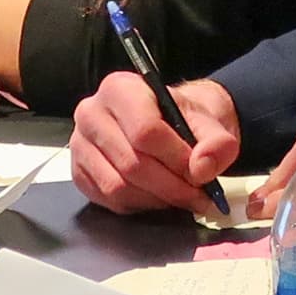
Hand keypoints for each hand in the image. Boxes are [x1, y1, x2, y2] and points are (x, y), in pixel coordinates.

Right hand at [69, 71, 240, 212]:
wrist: (169, 123)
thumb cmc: (183, 118)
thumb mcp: (208, 122)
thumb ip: (216, 142)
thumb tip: (202, 169)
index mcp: (120, 89)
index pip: (146, 131)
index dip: (177, 159)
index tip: (201, 174)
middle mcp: (92, 113)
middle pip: (132, 163)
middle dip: (172, 187)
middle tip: (198, 196)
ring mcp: (80, 144)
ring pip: (118, 186)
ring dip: (156, 200)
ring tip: (181, 196)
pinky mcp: (79, 171)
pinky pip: (108, 200)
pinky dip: (139, 205)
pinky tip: (158, 197)